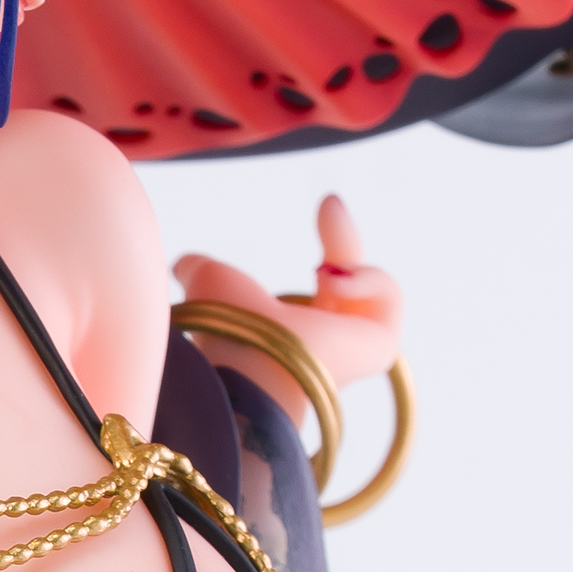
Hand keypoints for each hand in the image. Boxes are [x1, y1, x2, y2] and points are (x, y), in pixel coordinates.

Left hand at [174, 195, 403, 430]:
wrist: (252, 370)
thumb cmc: (230, 333)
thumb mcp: (209, 285)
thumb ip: (199, 272)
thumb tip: (183, 264)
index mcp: (293, 338)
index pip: (327, 288)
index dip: (335, 248)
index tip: (329, 201)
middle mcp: (328, 349)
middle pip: (354, 285)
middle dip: (345, 241)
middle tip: (329, 201)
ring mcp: (356, 352)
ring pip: (376, 290)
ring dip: (352, 267)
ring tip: (322, 275)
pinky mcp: (379, 350)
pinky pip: (389, 297)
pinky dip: (366, 279)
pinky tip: (332, 282)